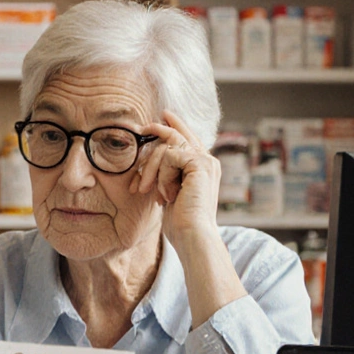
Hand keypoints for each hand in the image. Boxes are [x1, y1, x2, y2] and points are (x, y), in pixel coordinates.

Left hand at [129, 110, 220, 250]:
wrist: (193, 236)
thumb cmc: (181, 224)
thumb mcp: (171, 196)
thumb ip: (168, 178)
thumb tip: (154, 167)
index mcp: (204, 169)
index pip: (188, 140)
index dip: (175, 127)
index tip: (162, 117)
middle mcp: (208, 162)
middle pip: (178, 136)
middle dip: (159, 131)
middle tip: (144, 127)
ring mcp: (206, 161)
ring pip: (168, 147)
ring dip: (153, 170)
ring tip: (154, 193)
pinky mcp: (200, 164)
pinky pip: (169, 157)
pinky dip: (162, 176)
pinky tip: (168, 195)